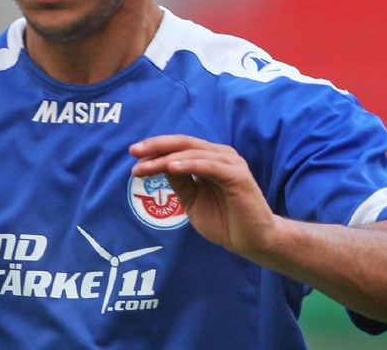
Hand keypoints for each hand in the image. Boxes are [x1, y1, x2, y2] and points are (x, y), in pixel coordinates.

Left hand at [129, 135, 277, 258]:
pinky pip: (208, 165)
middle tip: (134, 152)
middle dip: (156, 146)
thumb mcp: (192, 200)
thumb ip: (179, 182)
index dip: (156, 148)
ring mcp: (230, 163)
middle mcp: (221, 156)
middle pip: (184, 144)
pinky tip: (170, 168)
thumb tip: (160, 164)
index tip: (134, 155)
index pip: (179, 147)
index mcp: (210, 159)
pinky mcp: (237, 175)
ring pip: (192, 153)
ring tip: (145, 166)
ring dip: (166, 158)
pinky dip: (188, 164)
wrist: (252, 242)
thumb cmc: (224, 221)